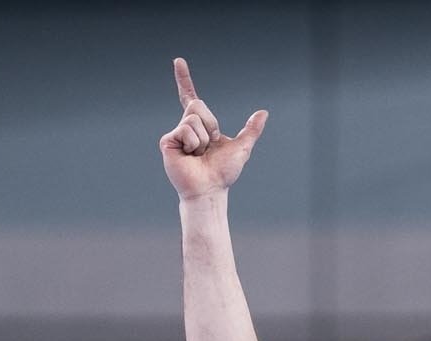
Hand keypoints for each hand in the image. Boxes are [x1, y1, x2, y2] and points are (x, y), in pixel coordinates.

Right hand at [160, 58, 268, 200]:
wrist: (211, 189)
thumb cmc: (223, 172)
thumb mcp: (242, 147)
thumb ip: (251, 130)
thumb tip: (263, 112)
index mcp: (200, 125)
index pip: (190, 97)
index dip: (184, 79)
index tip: (178, 60)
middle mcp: (186, 126)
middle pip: (198, 105)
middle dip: (211, 124)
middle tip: (209, 146)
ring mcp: (176, 133)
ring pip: (193, 118)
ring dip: (204, 138)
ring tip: (199, 154)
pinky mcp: (167, 141)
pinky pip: (186, 130)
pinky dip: (194, 144)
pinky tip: (190, 156)